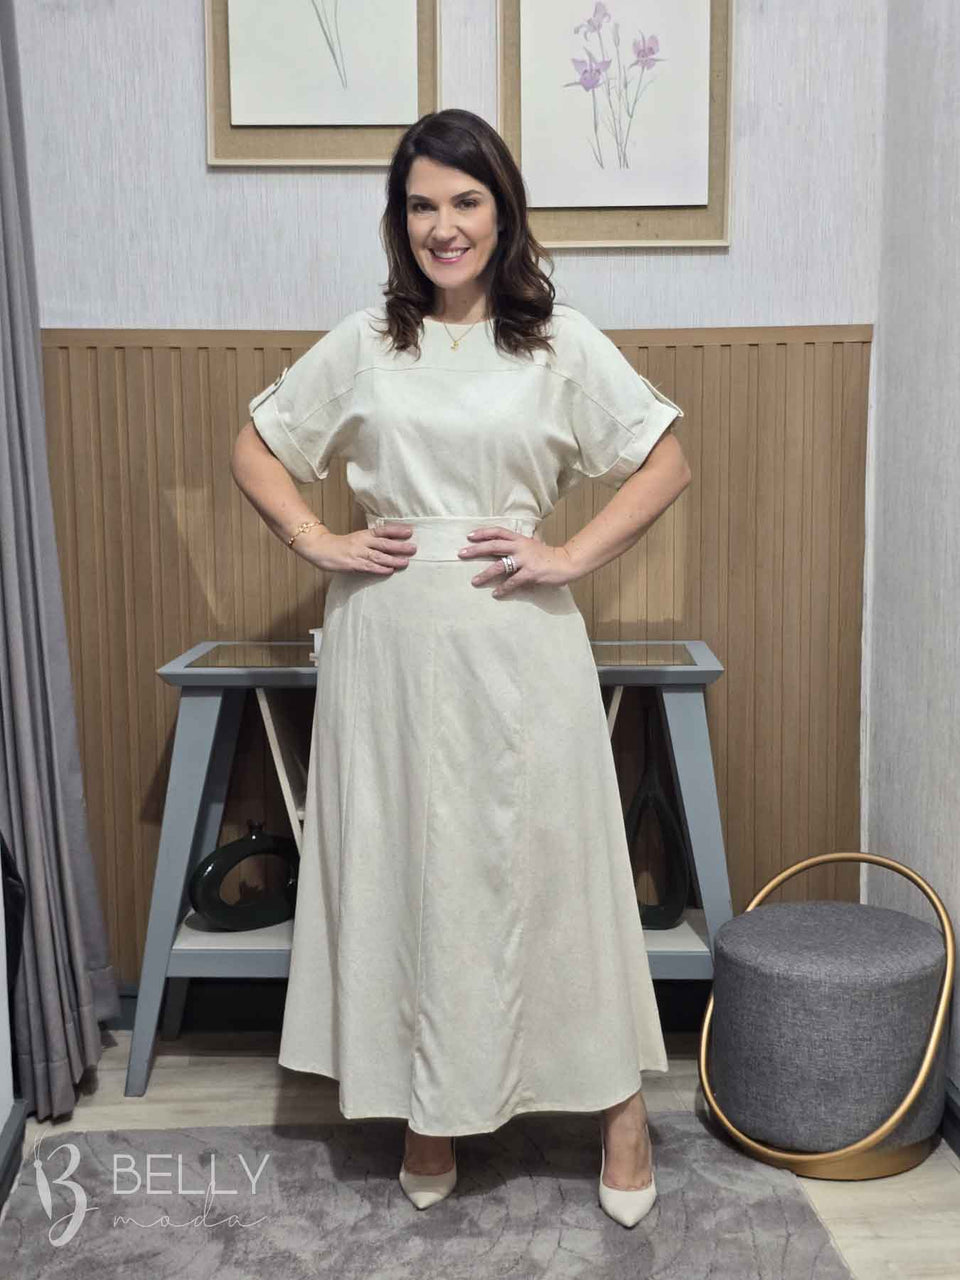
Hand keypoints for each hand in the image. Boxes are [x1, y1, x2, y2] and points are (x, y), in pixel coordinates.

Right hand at [295, 525, 416, 574]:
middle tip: (414, 548)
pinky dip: (380, 569)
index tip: (410, 531)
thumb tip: (390, 543)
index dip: (396, 531)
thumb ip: (371, 541)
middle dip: (400, 546)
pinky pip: (368, 567)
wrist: (320, 548)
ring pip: (378, 557)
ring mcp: (357, 553)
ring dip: (393, 560)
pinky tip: (390, 571)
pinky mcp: (352, 564)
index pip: (383, 531)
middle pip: (384, 544)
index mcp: (364, 534)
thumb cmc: (340, 545)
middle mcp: (362, 542)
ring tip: (406, 562)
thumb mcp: (357, 538)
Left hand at [457, 526, 575, 596]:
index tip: (469, 536)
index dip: (483, 533)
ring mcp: (525, 560)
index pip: (498, 532)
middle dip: (476, 550)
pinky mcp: (530, 573)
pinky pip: (513, 582)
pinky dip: (503, 588)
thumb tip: (505, 547)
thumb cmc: (548, 555)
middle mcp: (520, 547)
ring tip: (474, 581)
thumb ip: (519, 545)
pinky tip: (495, 594)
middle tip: (461, 553)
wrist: (566, 562)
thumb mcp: (532, 545)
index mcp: (520, 539)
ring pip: (500, 566)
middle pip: (494, 546)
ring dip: (485, 574)